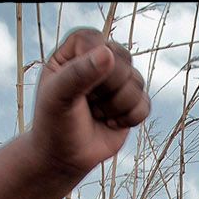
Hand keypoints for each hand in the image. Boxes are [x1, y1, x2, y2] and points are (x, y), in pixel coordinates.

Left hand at [31, 29, 149, 177]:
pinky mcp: (132, 102)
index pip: (95, 41)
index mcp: (76, 49)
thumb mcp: (57, 97)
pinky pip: (145, 104)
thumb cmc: (54, 124)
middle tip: (88, 103)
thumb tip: (108, 53)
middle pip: (122, 59)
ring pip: (138, 82)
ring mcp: (119, 81)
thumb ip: (78, 73)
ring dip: (116, 107)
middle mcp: (100, 59)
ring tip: (96, 114)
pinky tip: (110, 123)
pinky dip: (128, 119)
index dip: (91, 65)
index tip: (75, 86)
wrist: (64, 157)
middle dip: (107, 89)